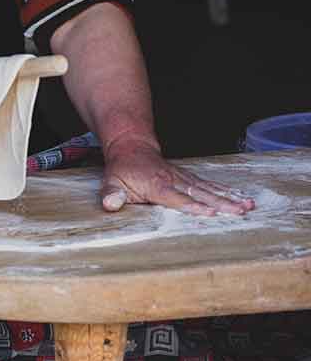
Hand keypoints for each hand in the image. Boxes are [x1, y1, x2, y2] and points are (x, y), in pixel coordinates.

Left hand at [100, 137, 256, 215]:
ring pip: (209, 188)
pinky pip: (209, 184)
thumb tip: (110, 204)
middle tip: (241, 211)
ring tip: (249, 205)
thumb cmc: (122, 170)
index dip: (194, 206)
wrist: (131, 147)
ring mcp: (183, 178)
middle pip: (201, 194)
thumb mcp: (111, 182)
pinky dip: (226, 190)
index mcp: (156, 186)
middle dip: (222, 203)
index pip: (177, 199)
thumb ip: (111, 195)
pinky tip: (240, 197)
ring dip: (230, 197)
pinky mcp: (188, 177)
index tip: (211, 213)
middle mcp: (174, 181)